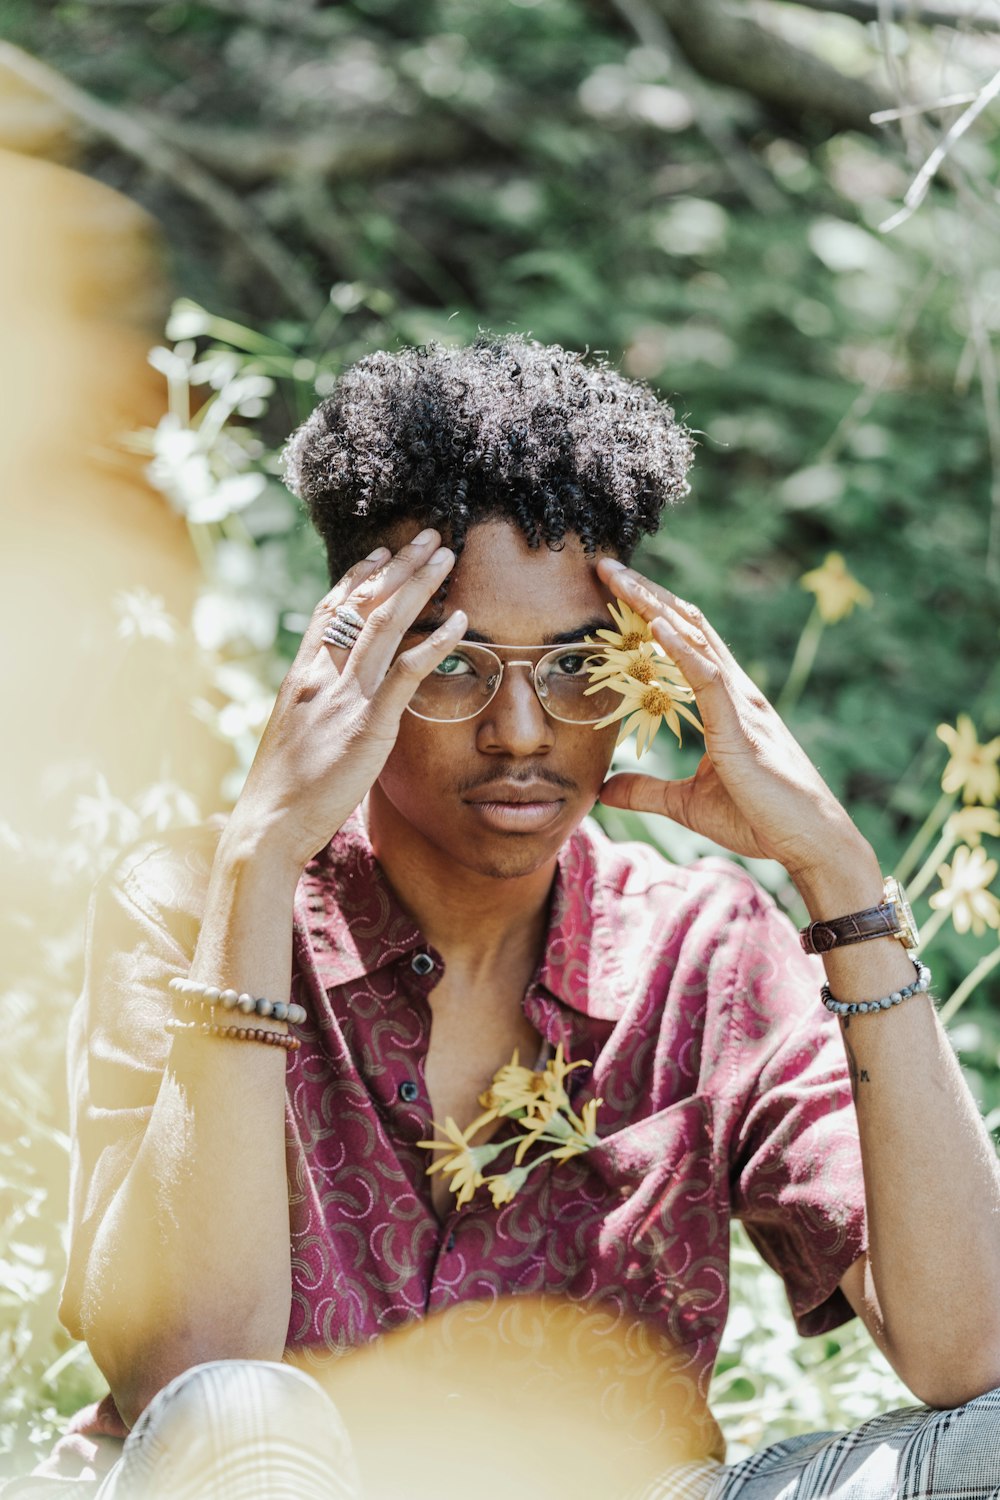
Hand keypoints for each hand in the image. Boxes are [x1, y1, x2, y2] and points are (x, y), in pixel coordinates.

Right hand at [229, 530, 465, 870]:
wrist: (267, 824)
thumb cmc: (282, 793)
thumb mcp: (295, 738)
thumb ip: (316, 711)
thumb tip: (335, 703)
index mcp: (300, 677)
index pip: (330, 611)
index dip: (358, 578)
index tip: (381, 552)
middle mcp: (320, 675)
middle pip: (361, 604)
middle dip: (397, 566)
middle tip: (427, 536)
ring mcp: (343, 696)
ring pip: (384, 624)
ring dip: (419, 585)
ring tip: (446, 556)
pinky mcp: (367, 724)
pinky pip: (406, 672)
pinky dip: (435, 642)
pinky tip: (460, 621)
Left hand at [595, 559, 864, 882]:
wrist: (809, 842)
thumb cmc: (760, 819)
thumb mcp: (686, 804)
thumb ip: (646, 791)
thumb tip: (604, 790)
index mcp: (725, 703)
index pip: (685, 643)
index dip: (650, 614)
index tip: (613, 591)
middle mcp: (735, 692)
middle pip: (687, 626)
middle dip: (646, 594)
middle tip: (606, 565)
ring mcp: (741, 705)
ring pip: (695, 639)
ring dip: (654, 606)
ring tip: (619, 578)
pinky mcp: (742, 727)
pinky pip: (709, 678)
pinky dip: (683, 648)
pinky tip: (657, 626)